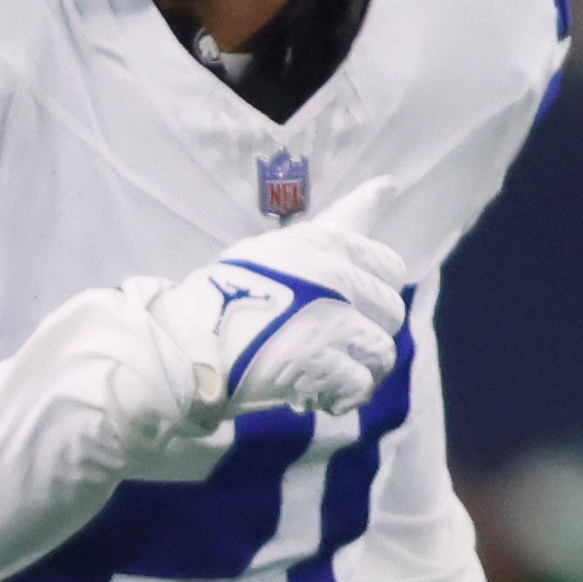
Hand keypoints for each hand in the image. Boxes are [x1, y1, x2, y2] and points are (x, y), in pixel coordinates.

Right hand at [105, 218, 414, 459]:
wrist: (191, 338)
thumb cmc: (228, 290)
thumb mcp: (280, 247)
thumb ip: (336, 226)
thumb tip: (389, 184)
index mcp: (328, 243)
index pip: (390, 267)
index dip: (373, 295)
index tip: (347, 309)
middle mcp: (338, 279)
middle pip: (391, 314)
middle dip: (365, 335)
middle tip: (330, 347)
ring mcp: (333, 322)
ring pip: (381, 353)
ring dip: (357, 369)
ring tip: (326, 376)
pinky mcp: (322, 363)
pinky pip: (359, 385)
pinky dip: (341, 397)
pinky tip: (315, 395)